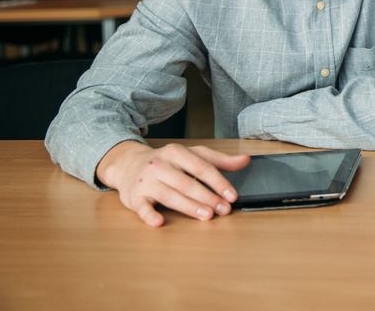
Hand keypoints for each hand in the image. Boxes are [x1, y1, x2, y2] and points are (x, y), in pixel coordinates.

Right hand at [95, 141, 250, 226]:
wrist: (128, 164)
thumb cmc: (167, 162)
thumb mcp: (192, 155)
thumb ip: (219, 160)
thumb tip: (245, 160)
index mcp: (176, 152)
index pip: (202, 167)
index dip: (218, 182)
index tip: (232, 195)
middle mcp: (160, 165)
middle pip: (187, 183)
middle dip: (208, 198)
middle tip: (224, 210)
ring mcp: (146, 181)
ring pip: (170, 195)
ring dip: (189, 206)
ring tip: (207, 216)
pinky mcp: (134, 197)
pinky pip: (142, 208)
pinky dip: (150, 215)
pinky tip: (160, 222)